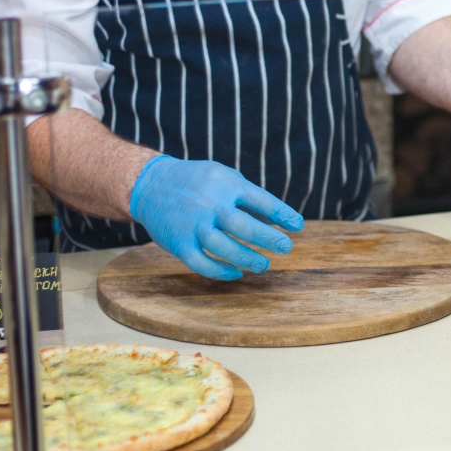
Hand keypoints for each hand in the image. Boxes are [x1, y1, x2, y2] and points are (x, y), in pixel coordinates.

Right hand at [129, 155, 303, 279]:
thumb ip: (247, 197)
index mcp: (226, 184)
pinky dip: (220, 272)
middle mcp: (210, 204)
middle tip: (286, 247)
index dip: (282, 214)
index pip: (261, 200)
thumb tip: (276, 222)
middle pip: (244, 226)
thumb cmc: (198, 181)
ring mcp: (193, 225)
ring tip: (264, 264)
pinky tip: (235, 273)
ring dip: (247, 259)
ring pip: (223, 247)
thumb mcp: (224, 177)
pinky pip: (201, 263)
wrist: (152, 184)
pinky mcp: (178, 243)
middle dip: (269, 239)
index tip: (298, 226)